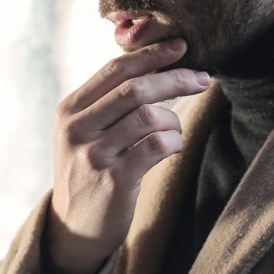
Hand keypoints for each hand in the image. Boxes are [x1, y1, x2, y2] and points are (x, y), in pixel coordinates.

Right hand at [47, 38, 209, 273]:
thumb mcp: (84, 133)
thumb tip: (156, 65)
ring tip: (175, 130)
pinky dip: (174, 142)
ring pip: (149, 116)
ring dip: (174, 120)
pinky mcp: (114, 180)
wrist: (74, 227)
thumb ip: (108, 102)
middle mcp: (77, 128)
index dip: (151, 54)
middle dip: (175, 78)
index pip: (115, 70)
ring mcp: (94, 155)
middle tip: (203, 78)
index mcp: (70, 109)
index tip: (181, 46)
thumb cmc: (90, 171)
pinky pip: (157, 146)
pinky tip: (173, 147)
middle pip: (135, 88)